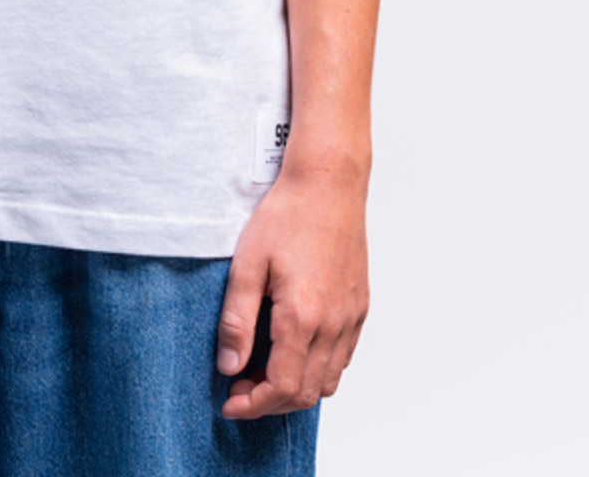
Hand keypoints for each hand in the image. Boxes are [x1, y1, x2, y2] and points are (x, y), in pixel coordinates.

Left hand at [215, 163, 369, 419]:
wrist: (327, 183)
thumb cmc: (287, 215)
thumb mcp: (247, 264)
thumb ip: (236, 320)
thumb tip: (229, 366)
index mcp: (303, 317)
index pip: (281, 388)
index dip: (253, 405)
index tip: (230, 402)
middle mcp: (333, 325)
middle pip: (305, 393)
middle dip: (270, 402)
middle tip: (240, 386)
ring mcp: (351, 317)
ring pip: (328, 381)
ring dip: (295, 388)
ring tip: (264, 369)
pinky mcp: (359, 306)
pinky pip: (342, 357)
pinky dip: (318, 368)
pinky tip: (294, 349)